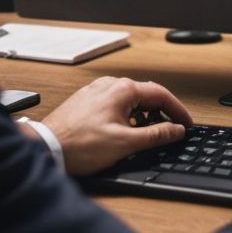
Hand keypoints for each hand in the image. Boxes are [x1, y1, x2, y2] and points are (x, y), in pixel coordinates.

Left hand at [40, 76, 191, 175]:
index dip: (178, 110)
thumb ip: (156, 135)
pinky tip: (124, 131)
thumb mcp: (126, 143)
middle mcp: (110, 85)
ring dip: (144, 115)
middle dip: (162, 112)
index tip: (186, 124)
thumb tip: (175, 130)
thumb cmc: (80, 145)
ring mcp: (97, 91)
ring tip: (148, 134)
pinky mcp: (87, 100)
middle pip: (146, 95)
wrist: (45, 147)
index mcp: (123, 89)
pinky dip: (128, 115)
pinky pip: (116, 103)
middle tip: (172, 129)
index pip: (161, 94)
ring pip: (131, 99)